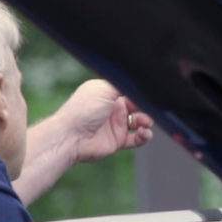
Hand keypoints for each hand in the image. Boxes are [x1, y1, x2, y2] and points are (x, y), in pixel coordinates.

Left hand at [13, 78, 147, 205]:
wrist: (70, 136)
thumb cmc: (83, 110)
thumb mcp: (103, 89)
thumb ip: (123, 84)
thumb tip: (139, 81)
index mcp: (107, 94)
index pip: (130, 91)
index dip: (140, 93)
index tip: (151, 95)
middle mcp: (112, 109)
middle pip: (138, 106)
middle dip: (148, 108)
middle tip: (150, 110)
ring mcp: (115, 125)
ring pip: (140, 122)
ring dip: (147, 122)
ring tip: (145, 123)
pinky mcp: (117, 141)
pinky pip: (137, 139)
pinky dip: (144, 136)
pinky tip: (144, 133)